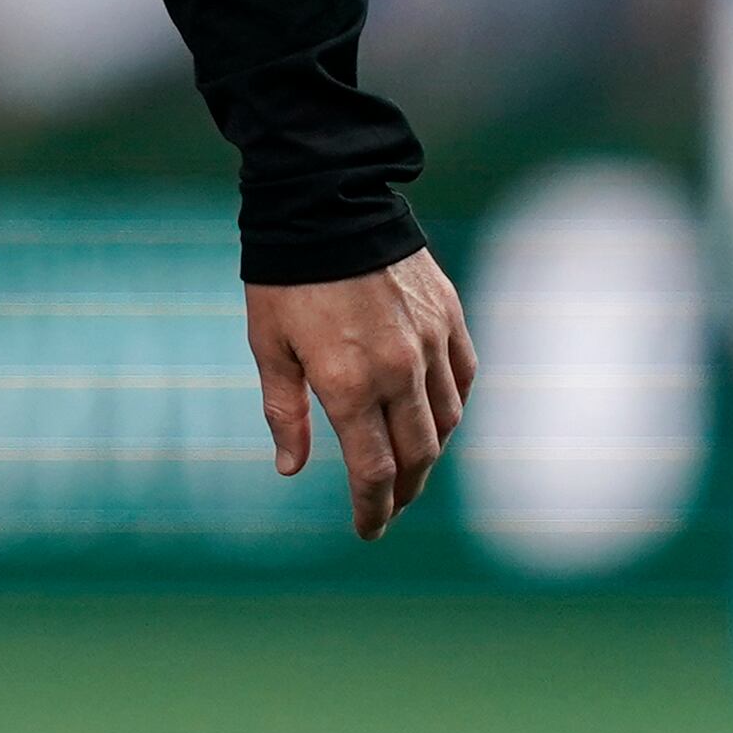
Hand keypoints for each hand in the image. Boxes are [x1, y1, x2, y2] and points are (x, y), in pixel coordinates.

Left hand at [245, 249, 474, 541]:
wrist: (326, 203)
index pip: (374, 471)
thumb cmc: (285, 277)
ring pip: (446, 421)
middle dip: (404, 492)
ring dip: (431, 454)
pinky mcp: (448, 316)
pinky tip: (438, 417)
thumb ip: (284, 411)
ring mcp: (430, 342)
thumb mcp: (269, 344)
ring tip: (411, 468)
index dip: (373, 510)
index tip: (367, 530)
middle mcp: (398, 371)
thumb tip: (290, 469)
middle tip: (390, 507)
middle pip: (417, 456)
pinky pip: (463, 377)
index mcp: (349, 384)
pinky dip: (453, 406)